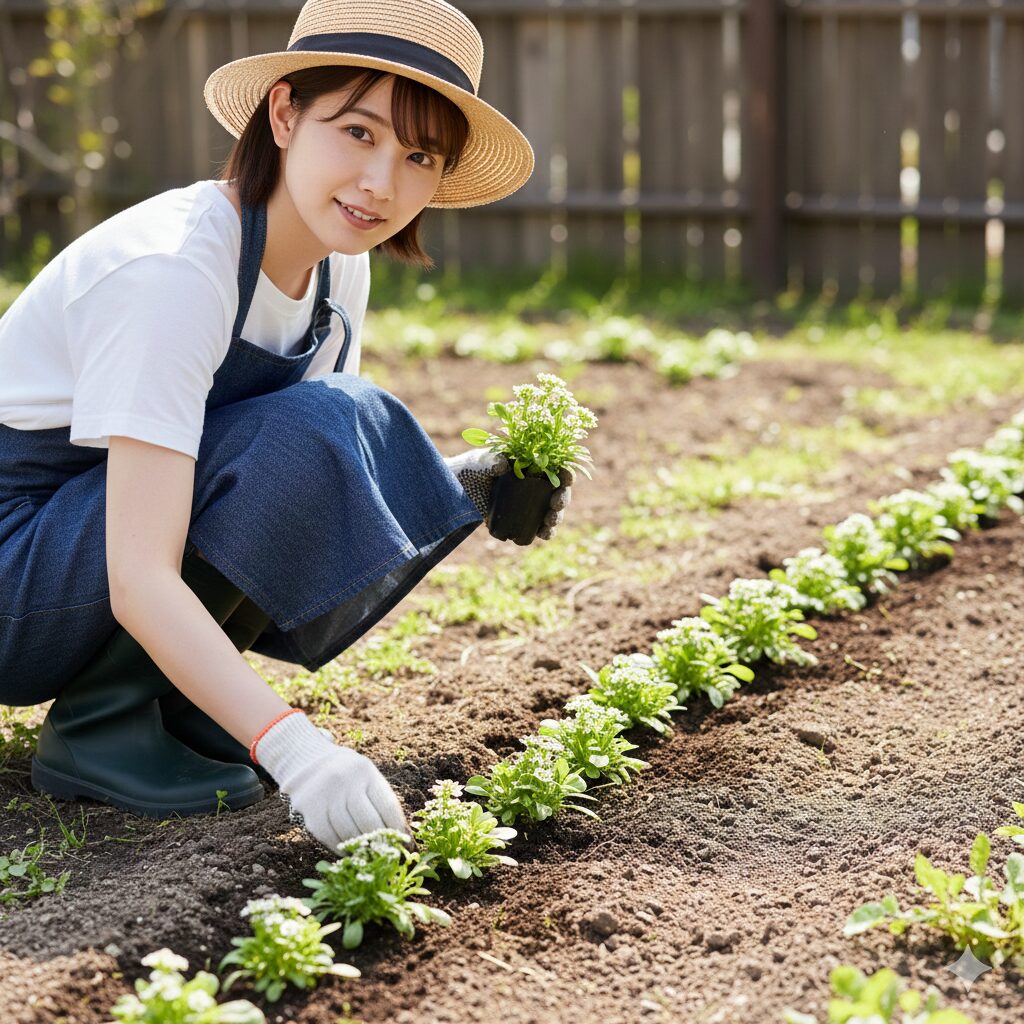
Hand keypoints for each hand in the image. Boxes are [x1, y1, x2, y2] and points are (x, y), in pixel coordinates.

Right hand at [252, 710, 406, 852]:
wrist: (308, 763)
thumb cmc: (347, 775)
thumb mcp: (366, 776)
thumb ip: (381, 800)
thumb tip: (401, 835)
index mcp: (365, 771)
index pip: (387, 806)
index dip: (397, 829)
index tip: (402, 843)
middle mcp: (345, 781)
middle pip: (369, 822)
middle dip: (380, 841)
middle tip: (385, 852)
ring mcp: (326, 795)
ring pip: (349, 832)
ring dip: (361, 848)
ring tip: (369, 854)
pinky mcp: (309, 810)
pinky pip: (329, 837)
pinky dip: (340, 847)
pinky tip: (348, 851)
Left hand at [444, 449, 573, 542]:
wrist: (454, 491)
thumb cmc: (469, 469)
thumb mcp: (478, 461)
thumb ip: (490, 460)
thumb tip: (503, 467)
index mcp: (531, 463)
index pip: (555, 466)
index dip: (565, 472)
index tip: (566, 479)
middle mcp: (535, 483)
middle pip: (558, 491)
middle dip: (562, 498)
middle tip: (555, 505)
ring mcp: (530, 502)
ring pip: (552, 511)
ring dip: (556, 517)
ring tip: (549, 522)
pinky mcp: (522, 518)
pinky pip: (539, 527)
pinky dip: (544, 532)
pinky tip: (543, 534)